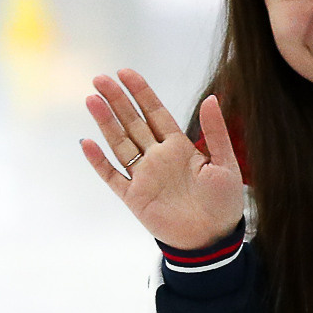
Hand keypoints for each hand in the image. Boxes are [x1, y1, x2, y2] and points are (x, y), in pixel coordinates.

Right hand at [80, 68, 244, 250]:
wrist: (213, 240)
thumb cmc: (223, 203)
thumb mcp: (226, 164)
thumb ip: (215, 133)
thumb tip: (212, 98)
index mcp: (179, 147)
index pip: (156, 113)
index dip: (141, 93)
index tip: (125, 72)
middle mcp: (158, 157)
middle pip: (133, 123)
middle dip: (117, 101)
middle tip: (100, 79)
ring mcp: (144, 176)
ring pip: (120, 144)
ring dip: (105, 123)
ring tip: (91, 100)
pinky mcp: (134, 198)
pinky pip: (112, 176)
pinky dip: (98, 161)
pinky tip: (86, 142)